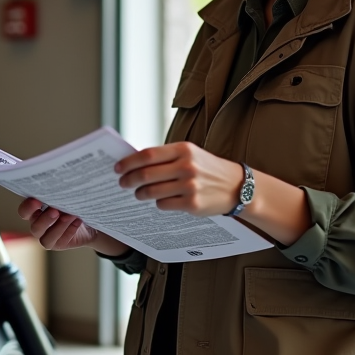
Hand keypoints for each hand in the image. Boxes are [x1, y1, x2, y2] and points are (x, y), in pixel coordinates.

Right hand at [17, 198, 127, 254]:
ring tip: (70, 215)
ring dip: (58, 227)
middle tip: (55, 210)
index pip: (24, 211)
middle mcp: (38, 224)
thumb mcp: (65, 195)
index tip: (37, 200)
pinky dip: (69, 231)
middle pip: (34, 227)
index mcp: (35, 211)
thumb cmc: (72, 203)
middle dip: (44, 219)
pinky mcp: (58, 244)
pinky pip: (60, 241)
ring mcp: (47, 236)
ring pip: (45, 238)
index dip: (28, 207)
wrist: (87, 220)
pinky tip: (78, 221)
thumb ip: (57, 191)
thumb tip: (57, 179)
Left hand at [115, 142, 244, 216]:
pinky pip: (164, 205)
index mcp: (183, 149)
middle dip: (129, 180)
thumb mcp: (190, 154)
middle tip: (122, 183)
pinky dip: (157, 203)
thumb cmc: (206, 168)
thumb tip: (134, 163)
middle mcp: (186, 166)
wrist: (237, 186)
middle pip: (146, 174)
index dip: (128, 162)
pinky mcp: (192, 204)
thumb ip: (166, 157)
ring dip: (140, 194)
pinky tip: (160, 201)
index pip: (147, 155)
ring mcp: (190, 186)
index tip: (117, 168)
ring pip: (152, 192)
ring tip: (138, 194)